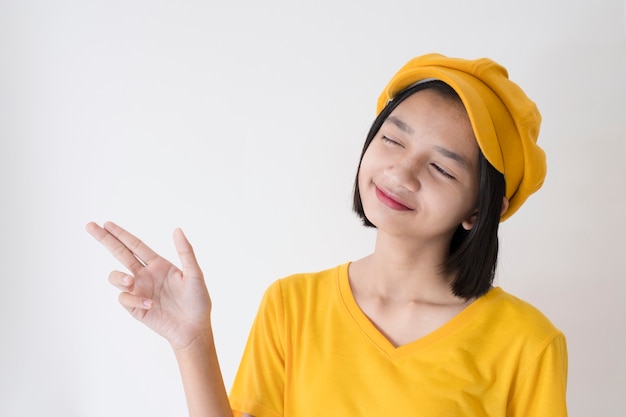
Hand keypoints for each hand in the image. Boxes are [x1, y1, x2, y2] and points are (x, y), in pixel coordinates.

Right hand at [86, 221, 211, 350]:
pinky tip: (150, 304)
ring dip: (119, 276)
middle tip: (89, 226)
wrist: (194, 329)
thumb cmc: (198, 301)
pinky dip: (134, 299)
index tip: (106, 223)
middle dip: (105, 240)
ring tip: (130, 280)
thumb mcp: (194, 274)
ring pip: (116, 277)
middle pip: (120, 253)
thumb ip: (186, 252)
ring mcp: (139, 291)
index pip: (135, 245)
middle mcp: (145, 275)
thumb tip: (177, 229)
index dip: (121, 234)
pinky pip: (124, 299)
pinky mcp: (135, 308)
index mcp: (158, 264)